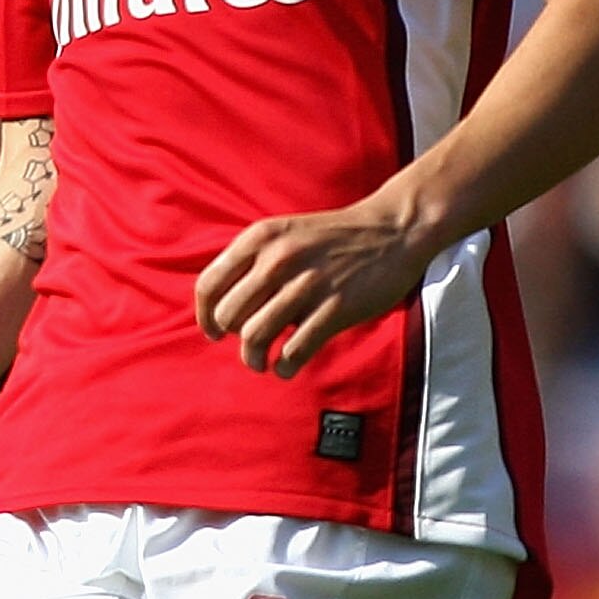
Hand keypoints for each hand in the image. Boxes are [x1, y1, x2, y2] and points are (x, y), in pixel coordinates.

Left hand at [195, 194, 438, 376]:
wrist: (393, 230)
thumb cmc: (332, 239)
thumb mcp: (284, 234)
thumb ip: (251, 261)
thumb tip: (219, 306)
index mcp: (260, 239)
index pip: (208, 285)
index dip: (205, 316)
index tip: (214, 332)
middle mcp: (278, 260)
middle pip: (228, 316)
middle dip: (233, 338)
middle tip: (249, 344)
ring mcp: (307, 285)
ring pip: (254, 337)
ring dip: (253, 359)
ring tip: (263, 362)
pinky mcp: (335, 309)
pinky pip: (294, 352)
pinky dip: (284, 367)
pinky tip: (287, 367)